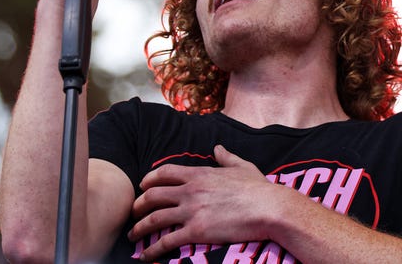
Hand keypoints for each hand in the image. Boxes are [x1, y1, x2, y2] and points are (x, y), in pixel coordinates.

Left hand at [128, 145, 280, 260]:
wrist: (268, 208)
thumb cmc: (258, 188)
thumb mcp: (241, 166)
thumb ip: (226, 156)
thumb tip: (217, 147)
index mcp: (199, 174)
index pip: (165, 173)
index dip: (149, 179)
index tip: (142, 185)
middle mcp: (190, 190)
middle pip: (153, 195)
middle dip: (138, 204)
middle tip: (133, 212)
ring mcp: (192, 211)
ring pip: (154, 218)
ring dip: (139, 228)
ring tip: (132, 235)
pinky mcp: (196, 232)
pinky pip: (167, 242)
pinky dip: (152, 250)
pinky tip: (145, 256)